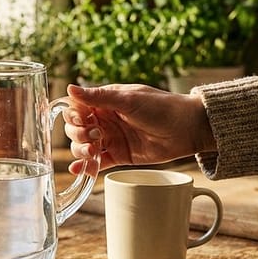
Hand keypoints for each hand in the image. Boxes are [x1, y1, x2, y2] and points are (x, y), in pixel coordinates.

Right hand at [62, 83, 215, 172]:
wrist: (187, 129)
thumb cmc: (161, 107)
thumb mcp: (128, 100)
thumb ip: (98, 97)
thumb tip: (70, 88)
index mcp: (106, 101)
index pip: (77, 108)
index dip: (73, 116)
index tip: (82, 121)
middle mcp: (105, 120)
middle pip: (76, 129)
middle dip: (78, 134)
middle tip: (94, 137)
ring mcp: (111, 138)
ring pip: (84, 146)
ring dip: (81, 151)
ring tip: (92, 152)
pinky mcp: (119, 155)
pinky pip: (98, 162)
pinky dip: (86, 167)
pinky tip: (78, 170)